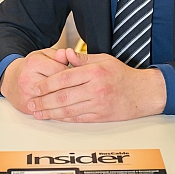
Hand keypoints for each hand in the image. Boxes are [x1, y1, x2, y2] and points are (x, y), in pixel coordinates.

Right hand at [0, 47, 69, 114]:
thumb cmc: (30, 67)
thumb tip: (67, 54)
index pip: (60, 70)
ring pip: (54, 101)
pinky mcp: (27, 107)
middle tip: (76, 86)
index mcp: (33, 63)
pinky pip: (47, 111)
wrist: (11, 81)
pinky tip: (64, 106)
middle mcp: (27, 79)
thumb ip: (57, 55)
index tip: (75, 75)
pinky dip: (57, 109)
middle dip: (70, 87)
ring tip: (71, 96)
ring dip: (65, 100)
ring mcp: (26, 95)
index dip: (72, 73)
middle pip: (57, 86)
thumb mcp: (43, 55)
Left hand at [27, 48, 166, 121]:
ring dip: (50, 113)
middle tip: (32, 102)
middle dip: (44, 101)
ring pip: (68, 111)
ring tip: (38, 112)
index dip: (47, 84)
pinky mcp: (100, 117)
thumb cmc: (123, 74)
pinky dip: (64, 119)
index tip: (36, 87)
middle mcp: (95, 89)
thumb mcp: (104, 59)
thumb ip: (82, 59)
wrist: (143, 93)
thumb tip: (65, 55)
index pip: (64, 78)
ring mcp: (98, 104)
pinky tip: (54, 117)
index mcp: (94, 72)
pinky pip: (78, 119)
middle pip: (63, 97)